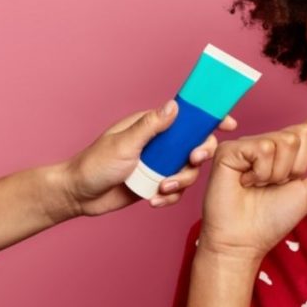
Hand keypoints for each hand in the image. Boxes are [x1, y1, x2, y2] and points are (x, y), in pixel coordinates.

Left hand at [62, 101, 236, 215]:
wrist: (78, 196)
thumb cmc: (93, 164)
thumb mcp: (124, 144)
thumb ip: (151, 126)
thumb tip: (174, 106)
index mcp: (151, 126)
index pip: (186, 117)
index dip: (209, 118)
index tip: (228, 123)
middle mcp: (159, 144)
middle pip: (195, 145)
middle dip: (199, 155)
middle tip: (193, 161)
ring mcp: (159, 165)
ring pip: (189, 171)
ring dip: (180, 181)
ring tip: (162, 188)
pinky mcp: (156, 184)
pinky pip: (176, 190)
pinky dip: (169, 197)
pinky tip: (154, 200)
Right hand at [197, 116, 306, 261]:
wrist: (245, 240)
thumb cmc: (274, 218)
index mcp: (288, 150)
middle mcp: (268, 142)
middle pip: (303, 132)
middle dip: (299, 166)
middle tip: (280, 184)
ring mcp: (249, 144)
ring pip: (284, 141)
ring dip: (278, 173)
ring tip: (261, 186)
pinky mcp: (230, 149)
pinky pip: (262, 148)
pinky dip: (260, 172)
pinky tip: (247, 182)